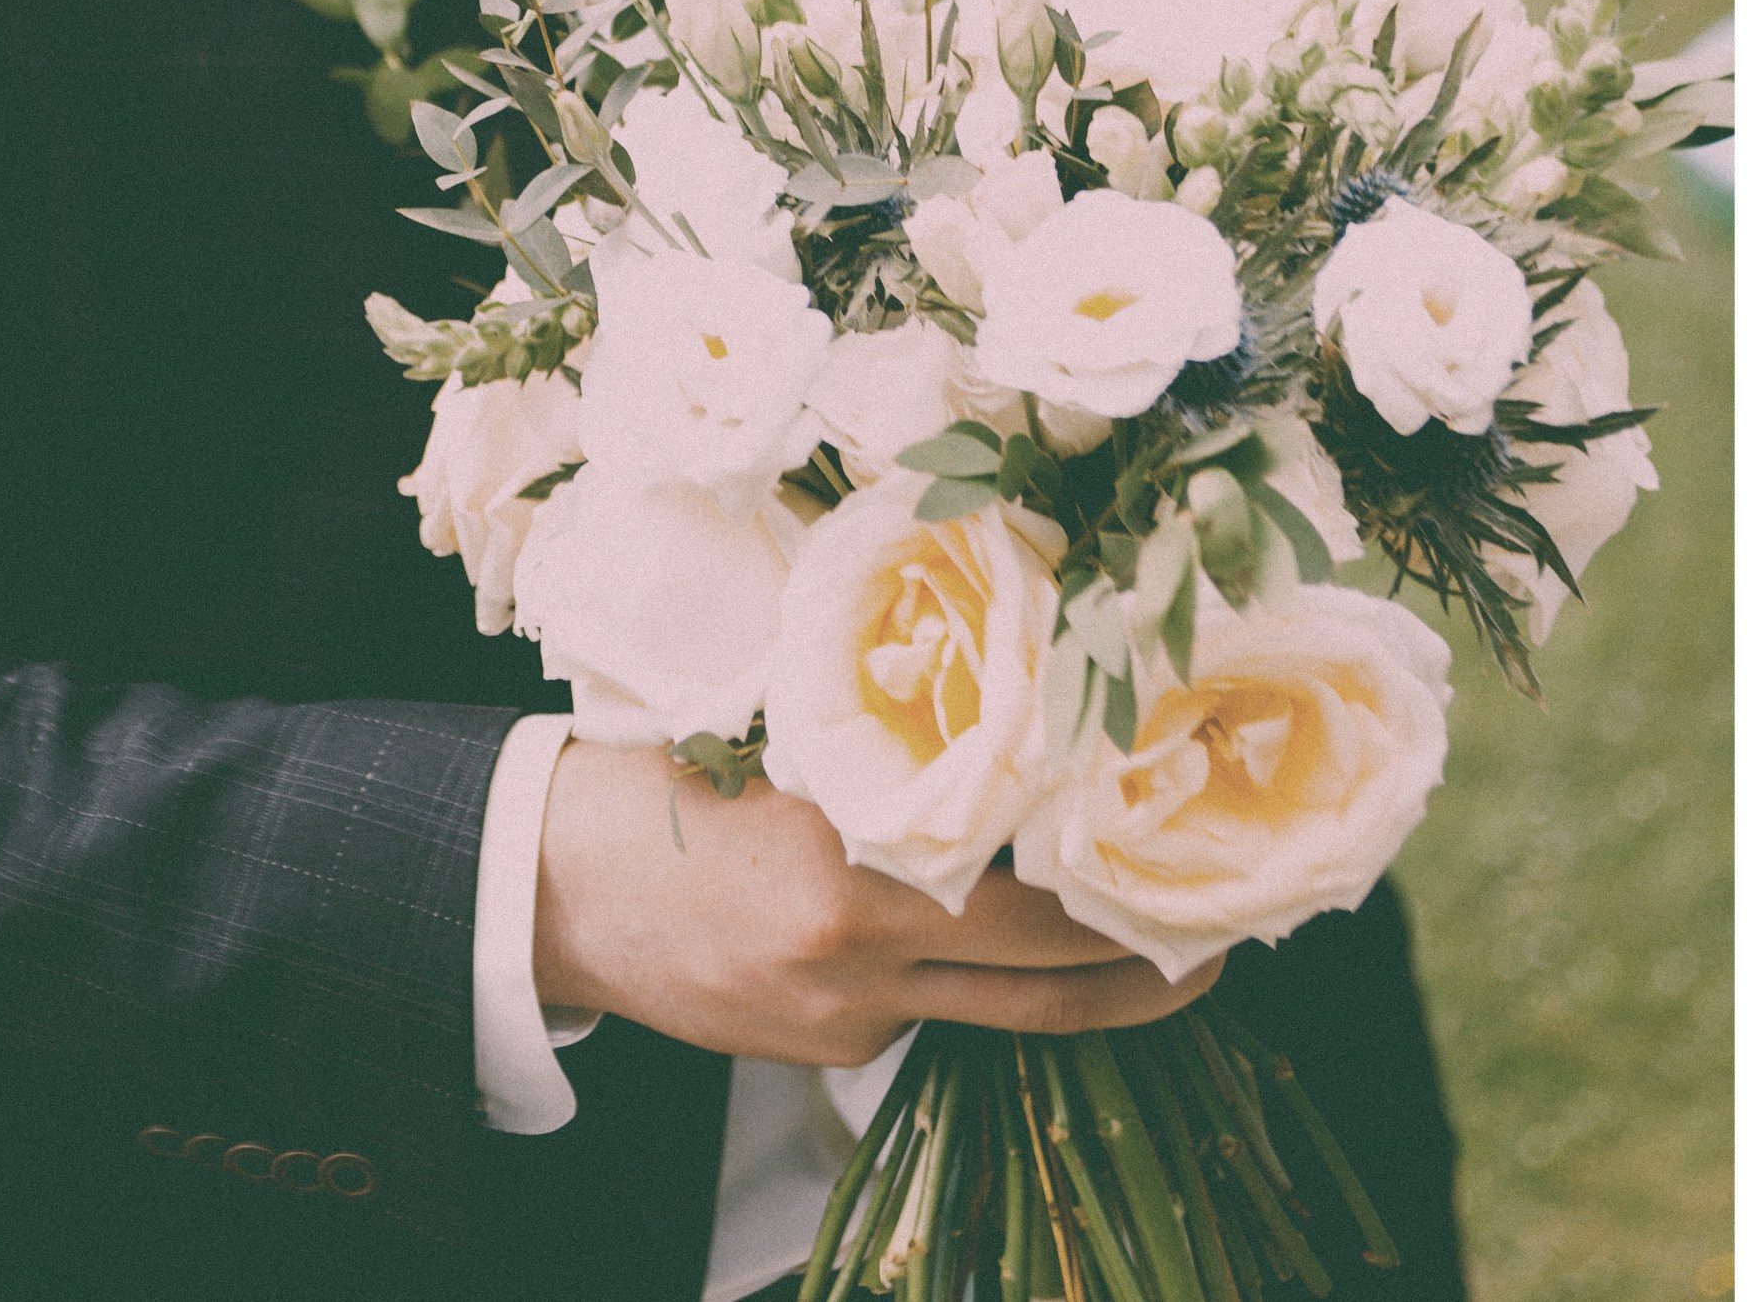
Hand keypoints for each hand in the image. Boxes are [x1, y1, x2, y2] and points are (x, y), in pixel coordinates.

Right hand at [530, 740, 1221, 1066]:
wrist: (546, 880)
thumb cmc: (662, 779)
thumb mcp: (780, 739)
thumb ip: (894, 755)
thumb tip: (1024, 729)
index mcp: (852, 844)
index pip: (1031, 868)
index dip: (1128, 870)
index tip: (1198, 843)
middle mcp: (858, 940)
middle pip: (1051, 969)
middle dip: (1153, 960)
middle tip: (1230, 930)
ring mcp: (843, 1010)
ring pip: (1008, 1011)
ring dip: (1093, 990)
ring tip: (1170, 960)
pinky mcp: (823, 1049)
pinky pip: (927, 1015)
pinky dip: (960, 980)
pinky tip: (945, 935)